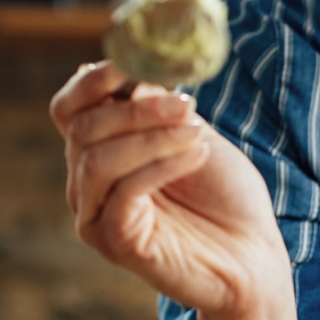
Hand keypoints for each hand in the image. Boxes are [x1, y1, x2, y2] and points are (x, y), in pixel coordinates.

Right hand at [49, 61, 292, 317]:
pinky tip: (197, 155)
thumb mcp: (192, 135)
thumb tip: (129, 77)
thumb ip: (158, 109)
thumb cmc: (223, 194)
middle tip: (187, 103)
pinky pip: (124, 193)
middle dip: (137, 110)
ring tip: (198, 134)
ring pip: (99, 160)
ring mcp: (96, 217)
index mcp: (98, 151)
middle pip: (83, 130)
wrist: (251, 255)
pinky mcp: (116, 244)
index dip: (91, 82)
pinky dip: (162, 166)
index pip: (68, 110)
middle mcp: (87, 184)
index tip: (130, 65)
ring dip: (152, 137)